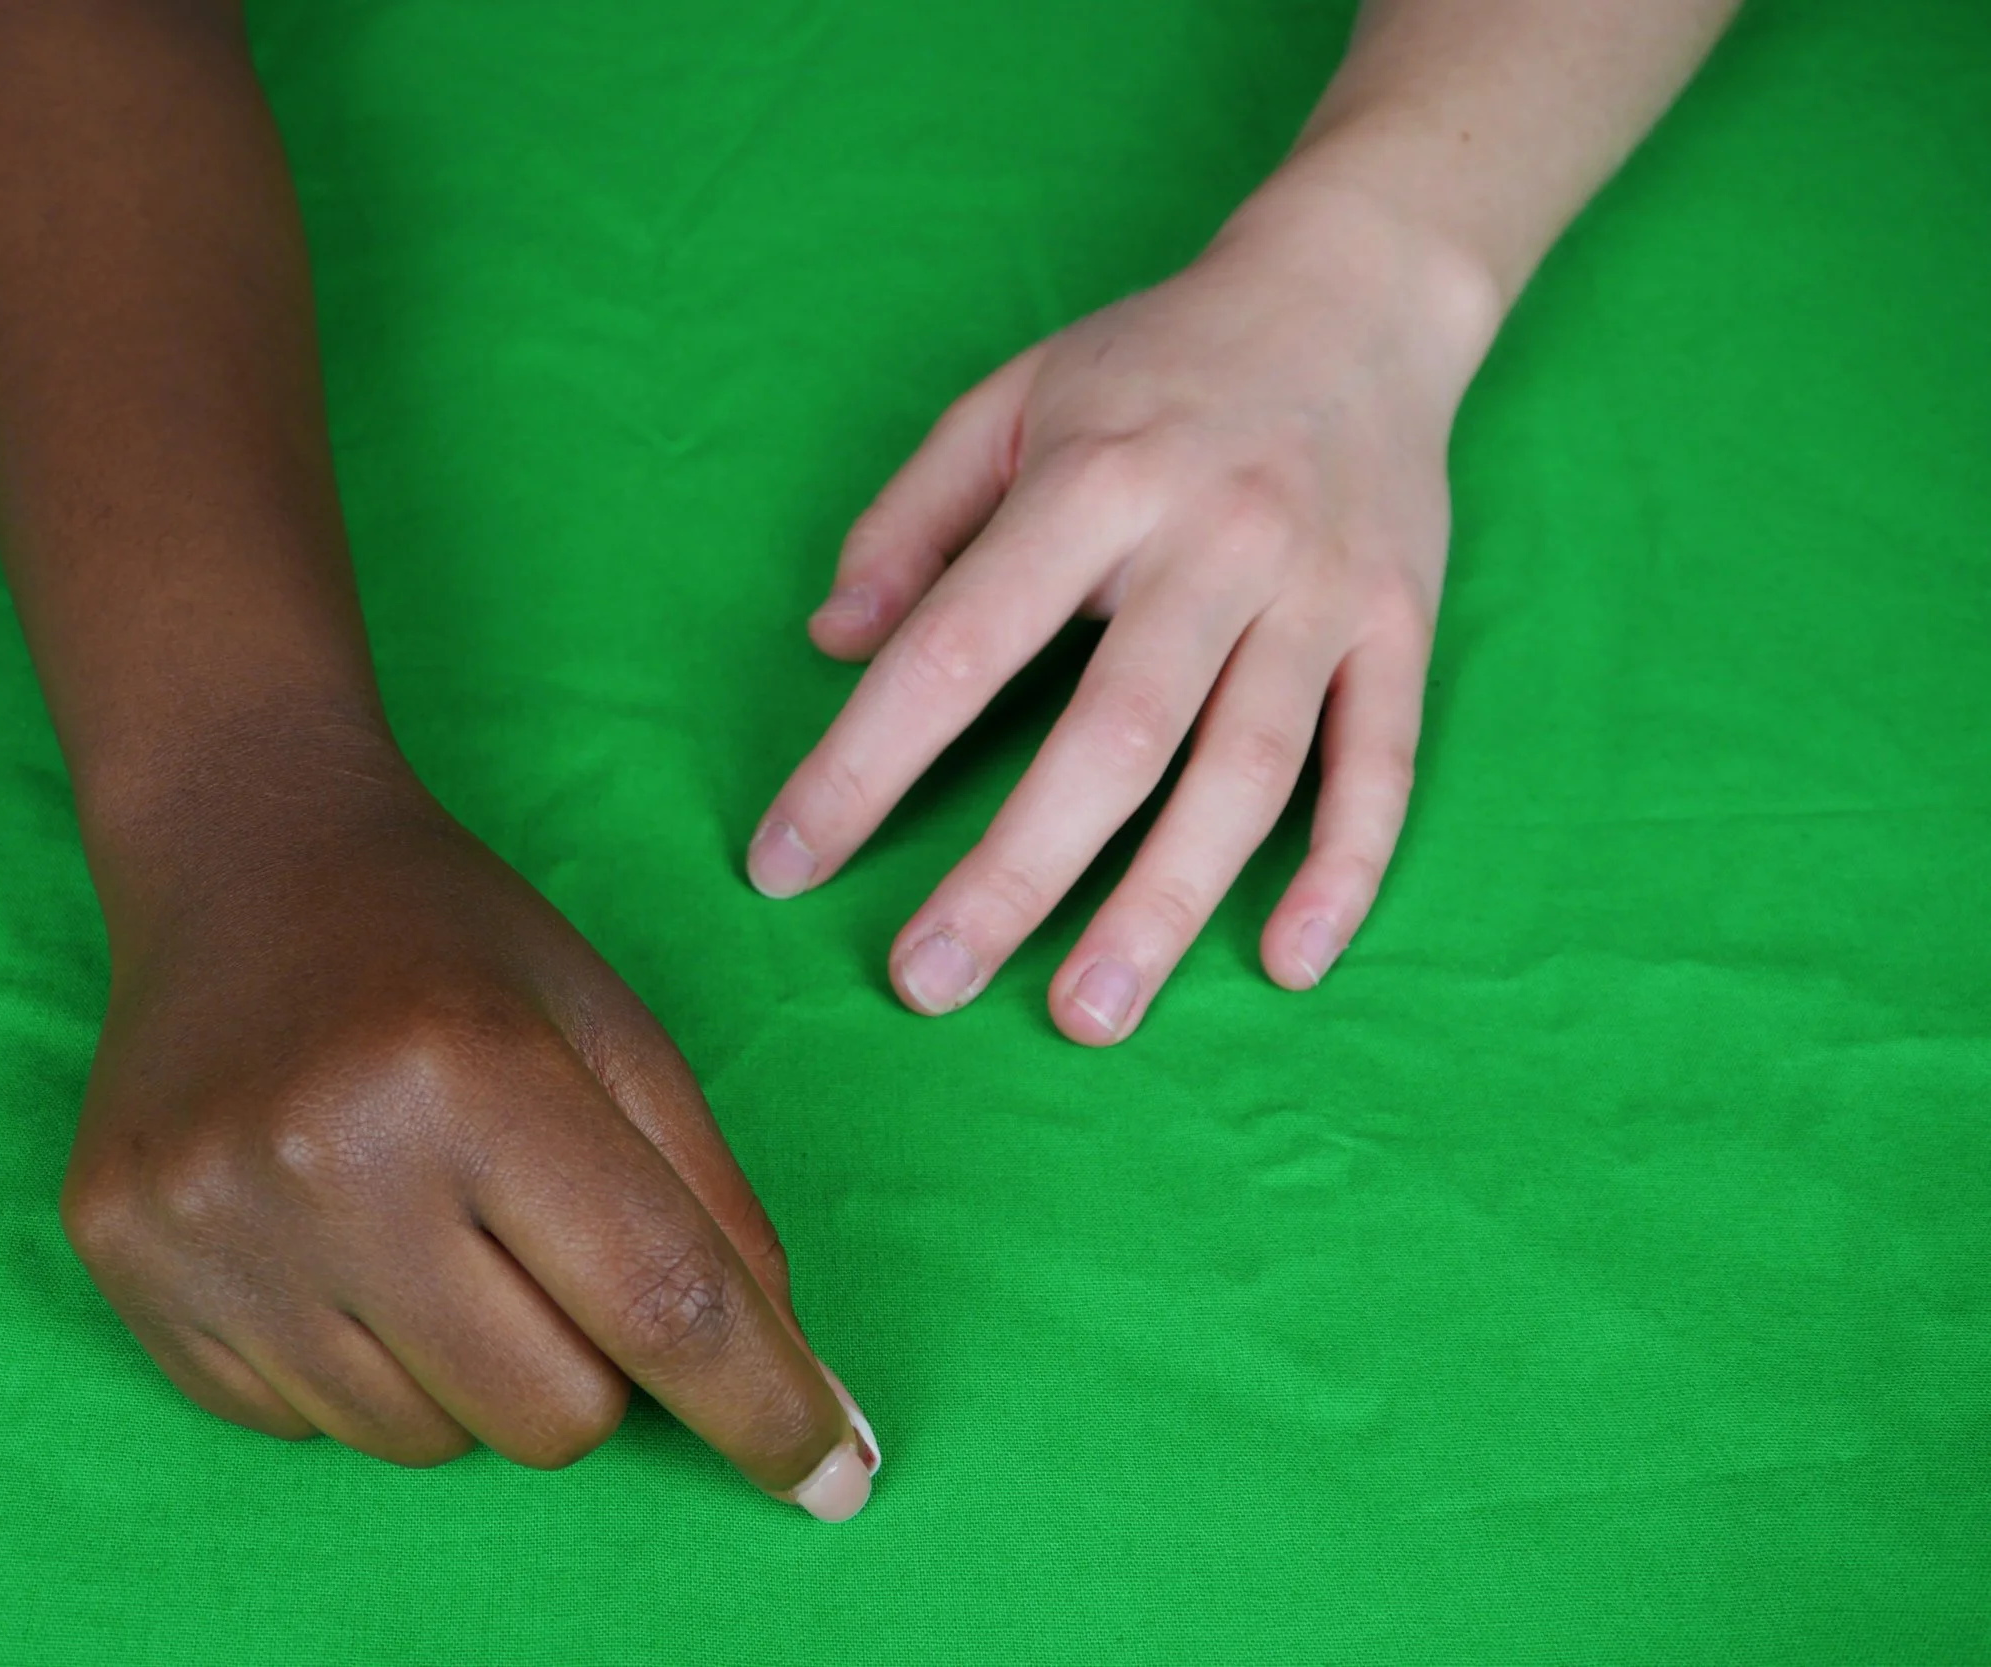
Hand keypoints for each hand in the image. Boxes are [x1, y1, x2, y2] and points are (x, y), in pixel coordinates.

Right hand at [61, 720, 879, 1519]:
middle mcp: (326, 1160)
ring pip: (428, 1443)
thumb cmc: (454, 943)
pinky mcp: (126, 1266)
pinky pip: (301, 1428)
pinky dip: (350, 1366)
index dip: (764, 1408)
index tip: (836, 1479)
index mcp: (473, 1073)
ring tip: (420, 1223)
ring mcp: (209, 1224)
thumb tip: (811, 1412)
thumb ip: (718, 1217)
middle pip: (553, 1416)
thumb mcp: (618, 1034)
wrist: (240, 857)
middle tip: (542, 1247)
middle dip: (593, 1367)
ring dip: (465, 1370)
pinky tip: (328, 1237)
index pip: (659, 1305)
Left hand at [748, 186, 1494, 1043]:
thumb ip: (913, 521)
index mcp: (1095, 482)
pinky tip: (1287, 962)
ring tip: (1088, 1015)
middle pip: (1112, 736)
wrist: (1357, 293)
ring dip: (1166, 904)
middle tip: (929, 981)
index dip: (864, 763)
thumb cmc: (1154, 366)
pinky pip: (1380, 765)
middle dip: (1014, 872)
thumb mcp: (1011, 398)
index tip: (785, 861)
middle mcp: (1215, 543)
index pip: (959, 644)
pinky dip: (1342, 868)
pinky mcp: (1400, 627)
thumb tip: (831, 644)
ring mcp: (1320, 594)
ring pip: (1245, 773)